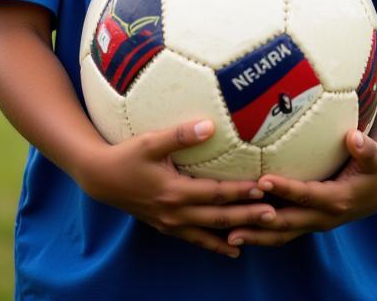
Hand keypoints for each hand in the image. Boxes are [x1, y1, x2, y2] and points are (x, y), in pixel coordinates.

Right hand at [78, 119, 277, 258]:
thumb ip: (180, 135)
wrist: (101, 178)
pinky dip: (216, 245)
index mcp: (174, 192)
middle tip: (275, 216)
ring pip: (211, 232)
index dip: (240, 191)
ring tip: (263, 234)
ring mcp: (171, 223)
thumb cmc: (126, 155)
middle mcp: (176, 212)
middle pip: (219, 217)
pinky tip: (233, 250)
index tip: (263, 187)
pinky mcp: (167, 226)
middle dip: (248, 216)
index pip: (215, 192)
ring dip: (237, 233)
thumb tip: (210, 126)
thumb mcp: (151, 141)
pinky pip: (197, 239)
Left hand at [226, 130, 376, 247]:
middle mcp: (321, 218)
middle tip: (233, 217)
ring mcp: (310, 224)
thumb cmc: (372, 170)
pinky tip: (236, 231)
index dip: (285, 189)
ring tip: (228, 234)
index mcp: (336, 201)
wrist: (375, 194)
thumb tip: (354, 136)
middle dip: (260, 221)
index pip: (306, 195)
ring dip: (255, 235)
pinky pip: (279, 233)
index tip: (263, 179)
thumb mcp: (376, 158)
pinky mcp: (302, 223)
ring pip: (279, 234)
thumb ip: (367, 148)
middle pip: (286, 222)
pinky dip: (259, 235)